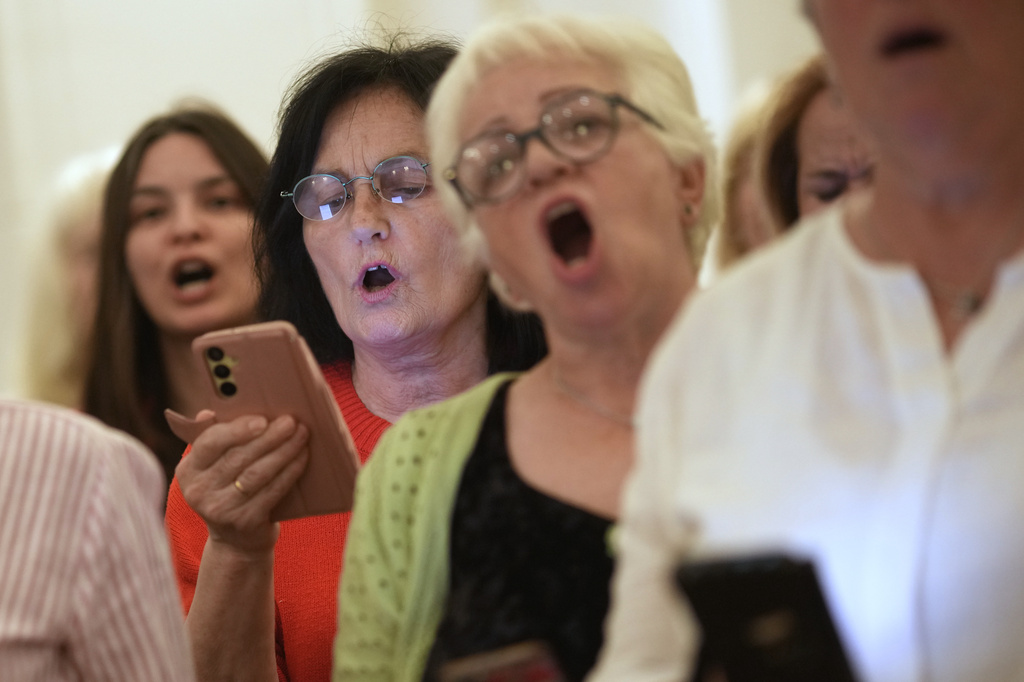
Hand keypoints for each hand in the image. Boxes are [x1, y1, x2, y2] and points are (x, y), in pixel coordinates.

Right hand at [176, 411, 309, 553]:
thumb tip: (208, 411)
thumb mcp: (213, 467)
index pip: (209, 443)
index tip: (262, 419)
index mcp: (189, 469)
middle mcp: (199, 491)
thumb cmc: (228, 489)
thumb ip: (213, 438)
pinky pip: (272, 491)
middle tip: (291, 421)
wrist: (236, 540)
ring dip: (283, 451)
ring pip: (257, 473)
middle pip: (238, 457)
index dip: (237, 429)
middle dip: (269, 437)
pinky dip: (290, 472)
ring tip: (301, 434)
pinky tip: (302, 457)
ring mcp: (221, 509)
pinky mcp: (244, 522)